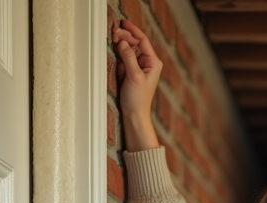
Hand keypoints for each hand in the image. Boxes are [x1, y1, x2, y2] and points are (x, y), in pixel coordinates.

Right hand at [112, 19, 160, 150]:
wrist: (134, 115)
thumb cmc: (138, 99)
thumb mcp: (134, 76)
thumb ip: (128, 57)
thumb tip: (122, 43)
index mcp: (153, 62)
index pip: (143, 40)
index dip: (133, 30)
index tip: (123, 23)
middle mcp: (147, 62)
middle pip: (135, 43)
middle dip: (125, 37)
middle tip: (113, 34)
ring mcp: (139, 66)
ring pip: (129, 49)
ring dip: (121, 43)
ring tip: (113, 39)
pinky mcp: (131, 72)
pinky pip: (124, 57)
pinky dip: (119, 52)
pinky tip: (114, 50)